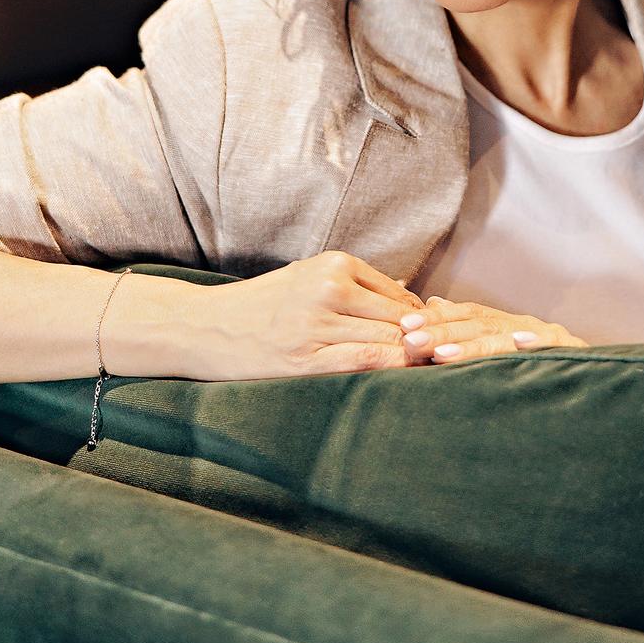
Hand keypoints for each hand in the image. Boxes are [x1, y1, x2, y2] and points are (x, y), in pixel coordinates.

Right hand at [177, 251, 426, 381]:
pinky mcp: (305, 358)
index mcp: (333, 265)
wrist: (205, 326)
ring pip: (387, 340)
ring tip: (424, 371)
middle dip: (422, 340)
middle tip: (438, 359)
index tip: (430, 339)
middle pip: (398, 318)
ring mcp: (318, 324)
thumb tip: (408, 295)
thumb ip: (354, 285)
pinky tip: (399, 377)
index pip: (398, 294)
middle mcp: (329, 289)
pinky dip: (391, 369)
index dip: (421, 320)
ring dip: (411, 357)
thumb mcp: (308, 277)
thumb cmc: (261, 304)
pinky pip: (366, 362)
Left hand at [395, 294, 588, 364]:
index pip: (466, 316)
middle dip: (442, 332)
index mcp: (505, 325)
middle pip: (479, 326)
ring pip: (506, 340)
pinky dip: (534, 346)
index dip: (436, 319)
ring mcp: (549, 338)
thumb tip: (433, 303)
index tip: (404, 326)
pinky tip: (517, 344)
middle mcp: (523, 326)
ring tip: (442, 355)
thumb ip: (471, 327)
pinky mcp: (573, 353)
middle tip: (410, 340)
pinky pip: (553, 350)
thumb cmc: (543, 364)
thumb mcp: (503, 344)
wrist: (600, 375)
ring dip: (474, 346)